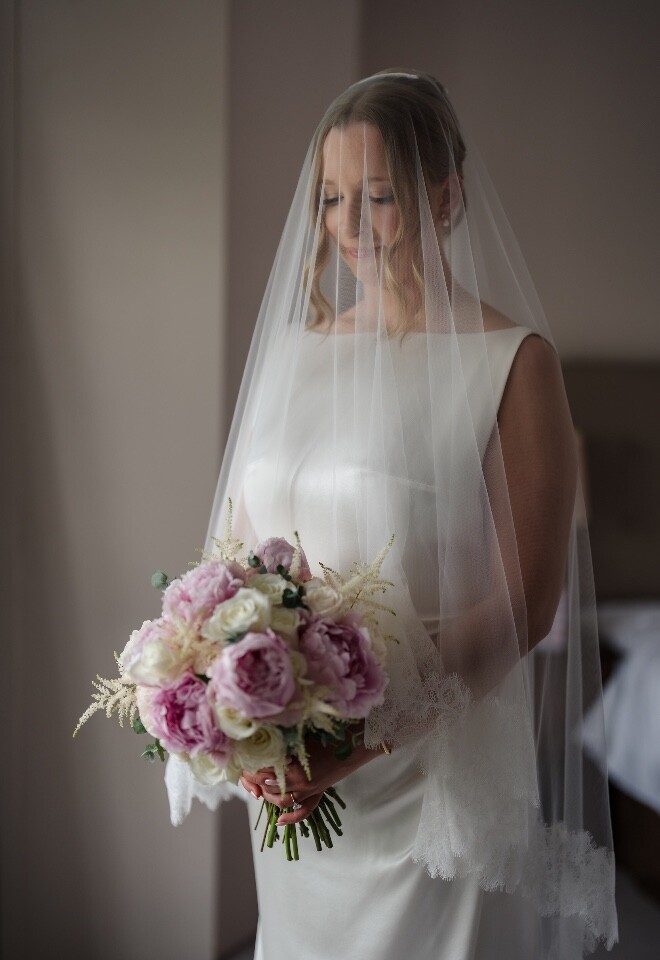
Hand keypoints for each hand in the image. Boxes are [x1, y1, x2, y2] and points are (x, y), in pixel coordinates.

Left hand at [239, 731, 375, 825]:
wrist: (354, 742)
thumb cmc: (327, 733)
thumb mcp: (301, 736)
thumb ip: (283, 742)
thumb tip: (262, 740)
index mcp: (293, 765)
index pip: (263, 770)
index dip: (250, 767)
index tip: (243, 761)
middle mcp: (299, 781)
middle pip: (269, 786)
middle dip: (254, 781)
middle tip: (246, 774)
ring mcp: (309, 789)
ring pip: (281, 801)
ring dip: (268, 796)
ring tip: (260, 789)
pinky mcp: (318, 792)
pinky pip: (304, 811)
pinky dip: (291, 818)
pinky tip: (279, 822)